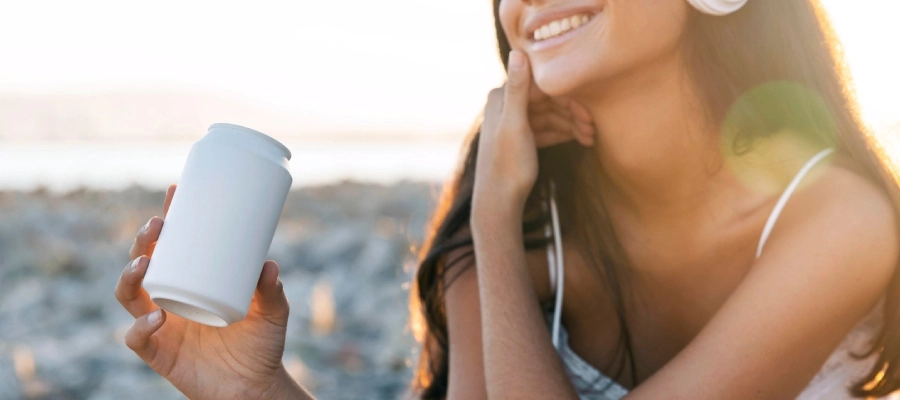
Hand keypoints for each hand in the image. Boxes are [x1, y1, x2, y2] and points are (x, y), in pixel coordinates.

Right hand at [115, 185, 309, 399]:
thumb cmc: (261, 343)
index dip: (169, 218)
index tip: (175, 191)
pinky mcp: (158, 353)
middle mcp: (171, 298)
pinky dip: (140, 327)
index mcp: (192, 281)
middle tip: (158, 224)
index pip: (174, 244)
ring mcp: (160, 325)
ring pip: (129, 294)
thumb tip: (268, 265)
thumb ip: (272, 291)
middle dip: (144, 239)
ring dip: (130, 275)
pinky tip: (157, 317)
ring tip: (146, 262)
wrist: (255, 387)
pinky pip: (136, 338)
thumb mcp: (272, 312)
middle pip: (144, 261)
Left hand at [473, 50, 594, 217]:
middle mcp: (505, 105)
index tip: (589, 113)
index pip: (544, 87)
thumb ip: (518, 90)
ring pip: (550, 115)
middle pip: (548, 100)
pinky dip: (562, 132)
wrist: (499, 203)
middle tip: (594, 129)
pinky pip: (546, 128)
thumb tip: (517, 52)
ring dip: (571, 124)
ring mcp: (513, 121)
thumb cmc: (507, 166)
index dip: (569, 97)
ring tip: (590, 138)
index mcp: (501, 97)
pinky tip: (580, 139)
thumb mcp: (515, 126)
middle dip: (573, 113)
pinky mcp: (521, 137)